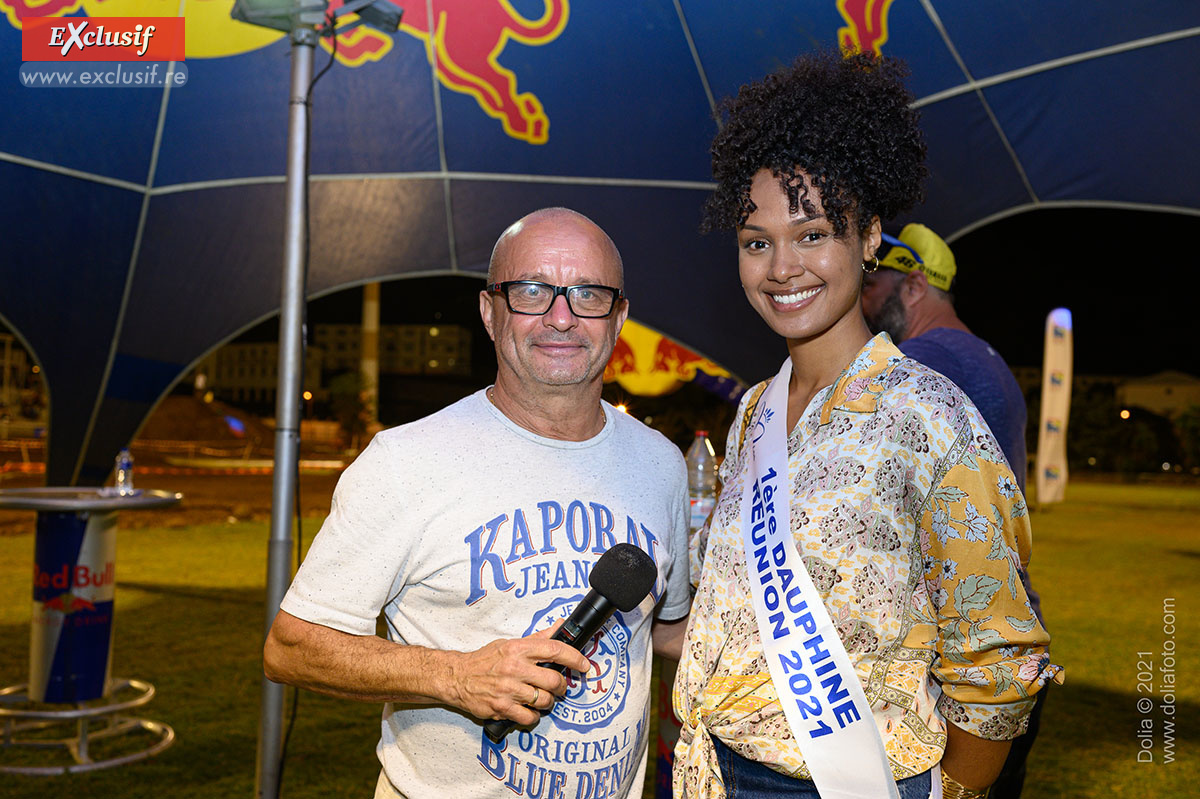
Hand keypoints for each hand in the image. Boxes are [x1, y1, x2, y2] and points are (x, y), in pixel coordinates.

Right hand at [442, 622, 589, 725]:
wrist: (457, 677)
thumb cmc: (484, 660)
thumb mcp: (510, 643)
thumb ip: (538, 638)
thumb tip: (560, 626)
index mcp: (518, 649)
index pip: (554, 649)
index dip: (574, 657)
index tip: (584, 664)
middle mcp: (514, 668)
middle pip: (553, 679)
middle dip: (562, 686)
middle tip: (560, 686)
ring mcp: (508, 689)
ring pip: (544, 700)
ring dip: (548, 702)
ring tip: (542, 698)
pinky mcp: (501, 707)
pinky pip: (529, 717)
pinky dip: (533, 716)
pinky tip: (529, 710)